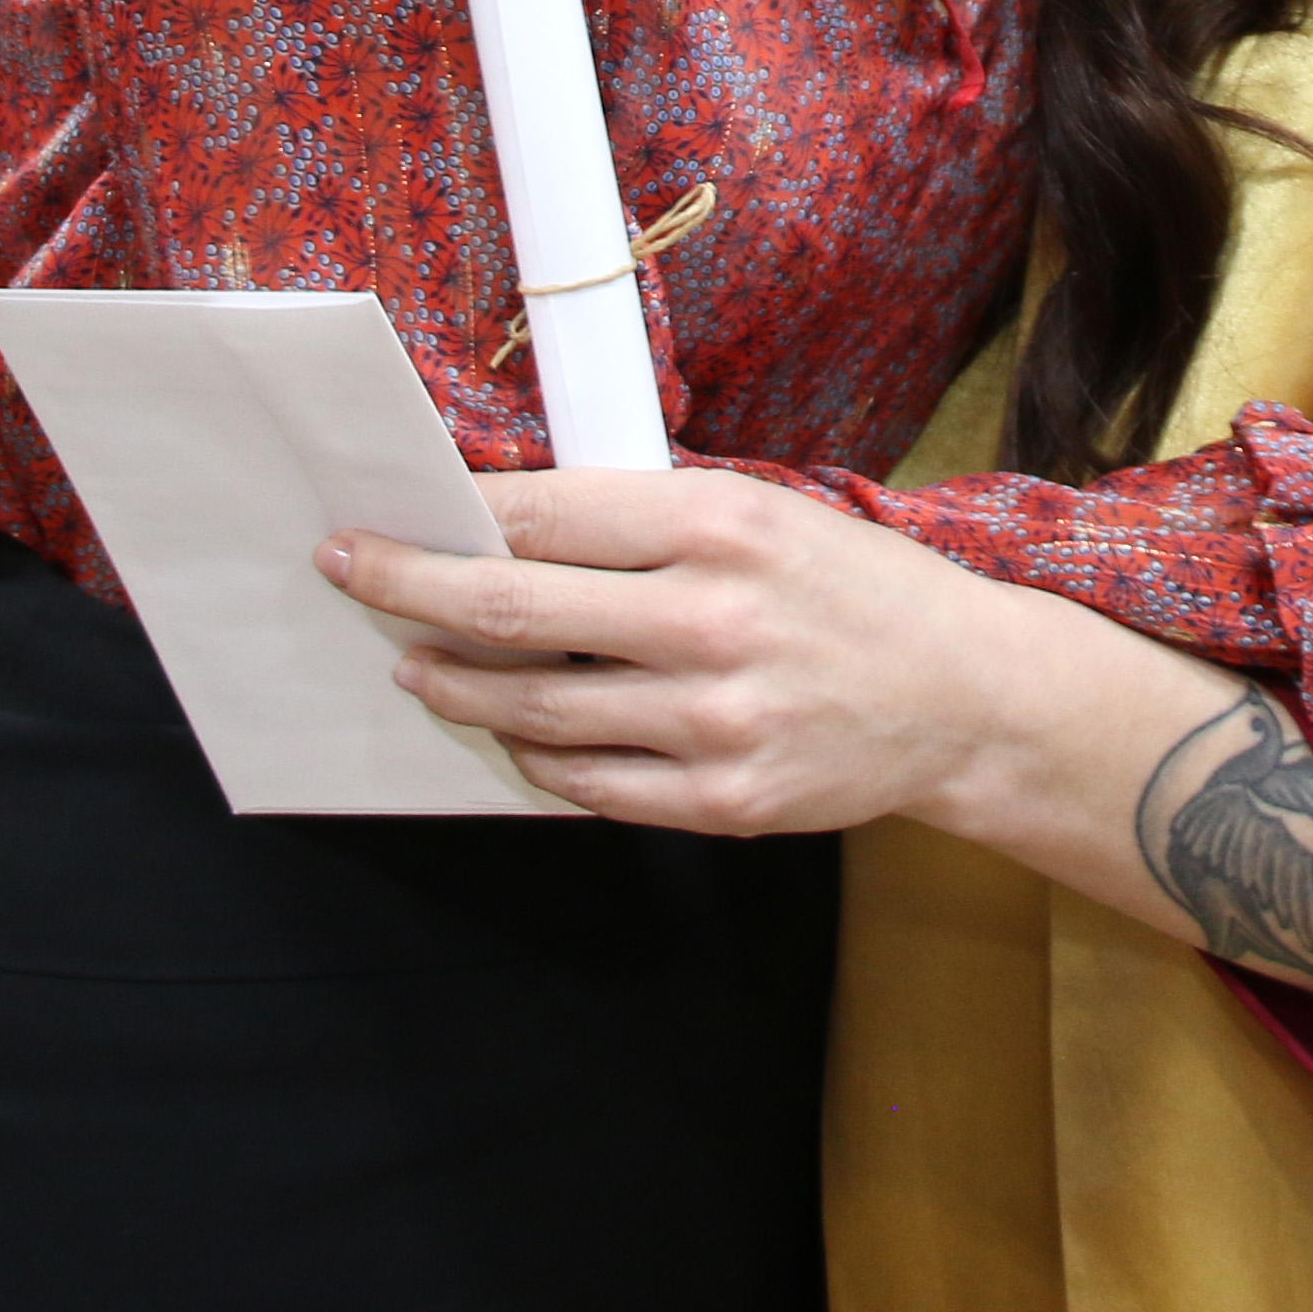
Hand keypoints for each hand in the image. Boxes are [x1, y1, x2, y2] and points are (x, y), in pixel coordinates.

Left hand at [323, 473, 1312, 1014]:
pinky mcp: (723, 800)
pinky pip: (586, 784)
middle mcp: (710, 618)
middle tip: (346, 577)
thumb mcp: (764, 511)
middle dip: (406, 592)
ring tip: (421, 667)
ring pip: (532, 709)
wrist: (966, 694)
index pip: (540, 517)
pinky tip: (517, 728)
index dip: (443, 519)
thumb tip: (502, 518)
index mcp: (719, 522)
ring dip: (456, 685)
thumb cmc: (850, 586)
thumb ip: (643, 516)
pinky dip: (535, 754)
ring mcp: (715, 720)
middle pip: (508, 612)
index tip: (380, 518)